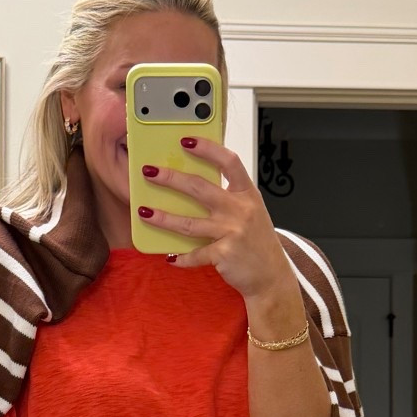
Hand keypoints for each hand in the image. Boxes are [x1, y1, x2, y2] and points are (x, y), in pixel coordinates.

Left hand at [137, 136, 297, 307]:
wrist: (272, 276)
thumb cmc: (258, 242)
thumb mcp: (251, 212)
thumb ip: (230, 197)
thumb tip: (193, 185)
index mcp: (247, 194)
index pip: (229, 162)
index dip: (208, 149)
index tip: (186, 141)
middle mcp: (241, 210)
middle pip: (200, 188)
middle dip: (171, 178)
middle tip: (150, 172)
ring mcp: (232, 232)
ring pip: (190, 223)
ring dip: (164, 218)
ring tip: (144, 212)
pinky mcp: (225, 255)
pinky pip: (196, 254)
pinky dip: (181, 257)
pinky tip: (169, 257)